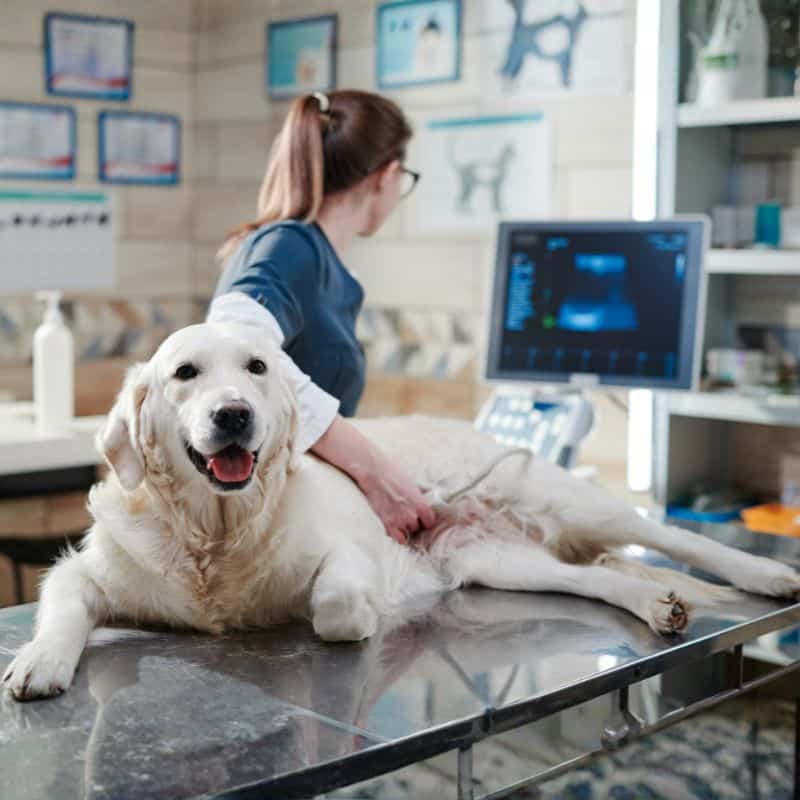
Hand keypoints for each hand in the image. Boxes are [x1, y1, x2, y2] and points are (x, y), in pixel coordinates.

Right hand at [309, 415, 436, 544]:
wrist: (375, 474)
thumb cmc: (394, 475)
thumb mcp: (413, 485)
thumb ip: (420, 498)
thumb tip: (426, 503)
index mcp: (422, 505)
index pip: (430, 522)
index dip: (425, 520)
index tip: (421, 518)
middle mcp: (413, 516)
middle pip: (418, 527)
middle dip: (414, 523)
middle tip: (406, 515)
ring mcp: (400, 522)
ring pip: (408, 533)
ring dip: (405, 528)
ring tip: (398, 519)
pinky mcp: (388, 525)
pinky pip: (398, 538)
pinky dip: (397, 535)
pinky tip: (394, 527)